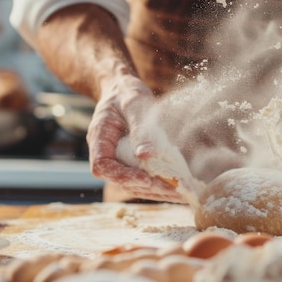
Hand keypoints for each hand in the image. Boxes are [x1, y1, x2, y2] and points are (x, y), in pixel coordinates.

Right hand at [86, 74, 184, 202]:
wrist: (123, 88)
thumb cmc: (127, 92)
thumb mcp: (134, 103)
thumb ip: (139, 128)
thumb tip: (146, 155)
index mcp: (99, 138)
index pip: (102, 166)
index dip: (123, 176)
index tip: (147, 179)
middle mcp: (106, 152)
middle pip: (121, 180)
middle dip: (149, 187)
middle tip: (176, 191)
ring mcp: (118, 159)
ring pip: (133, 183)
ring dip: (157, 190)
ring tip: (182, 193)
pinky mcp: (131, 161)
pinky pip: (142, 176)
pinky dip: (159, 183)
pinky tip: (178, 186)